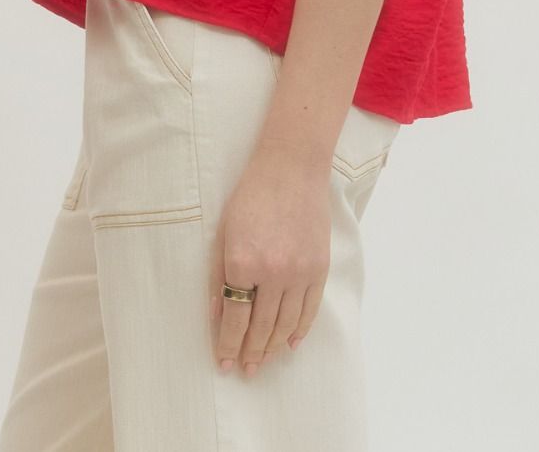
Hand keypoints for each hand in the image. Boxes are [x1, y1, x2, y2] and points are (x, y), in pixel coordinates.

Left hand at [208, 147, 331, 374]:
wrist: (291, 169)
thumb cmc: (251, 197)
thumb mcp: (224, 234)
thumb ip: (219, 277)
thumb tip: (219, 317)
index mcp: (243, 263)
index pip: (235, 320)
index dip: (228, 346)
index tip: (224, 363)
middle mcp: (273, 273)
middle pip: (261, 328)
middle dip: (251, 353)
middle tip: (245, 370)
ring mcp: (300, 272)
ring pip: (286, 324)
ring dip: (273, 347)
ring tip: (264, 360)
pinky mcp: (319, 267)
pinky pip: (310, 310)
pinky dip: (300, 330)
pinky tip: (291, 343)